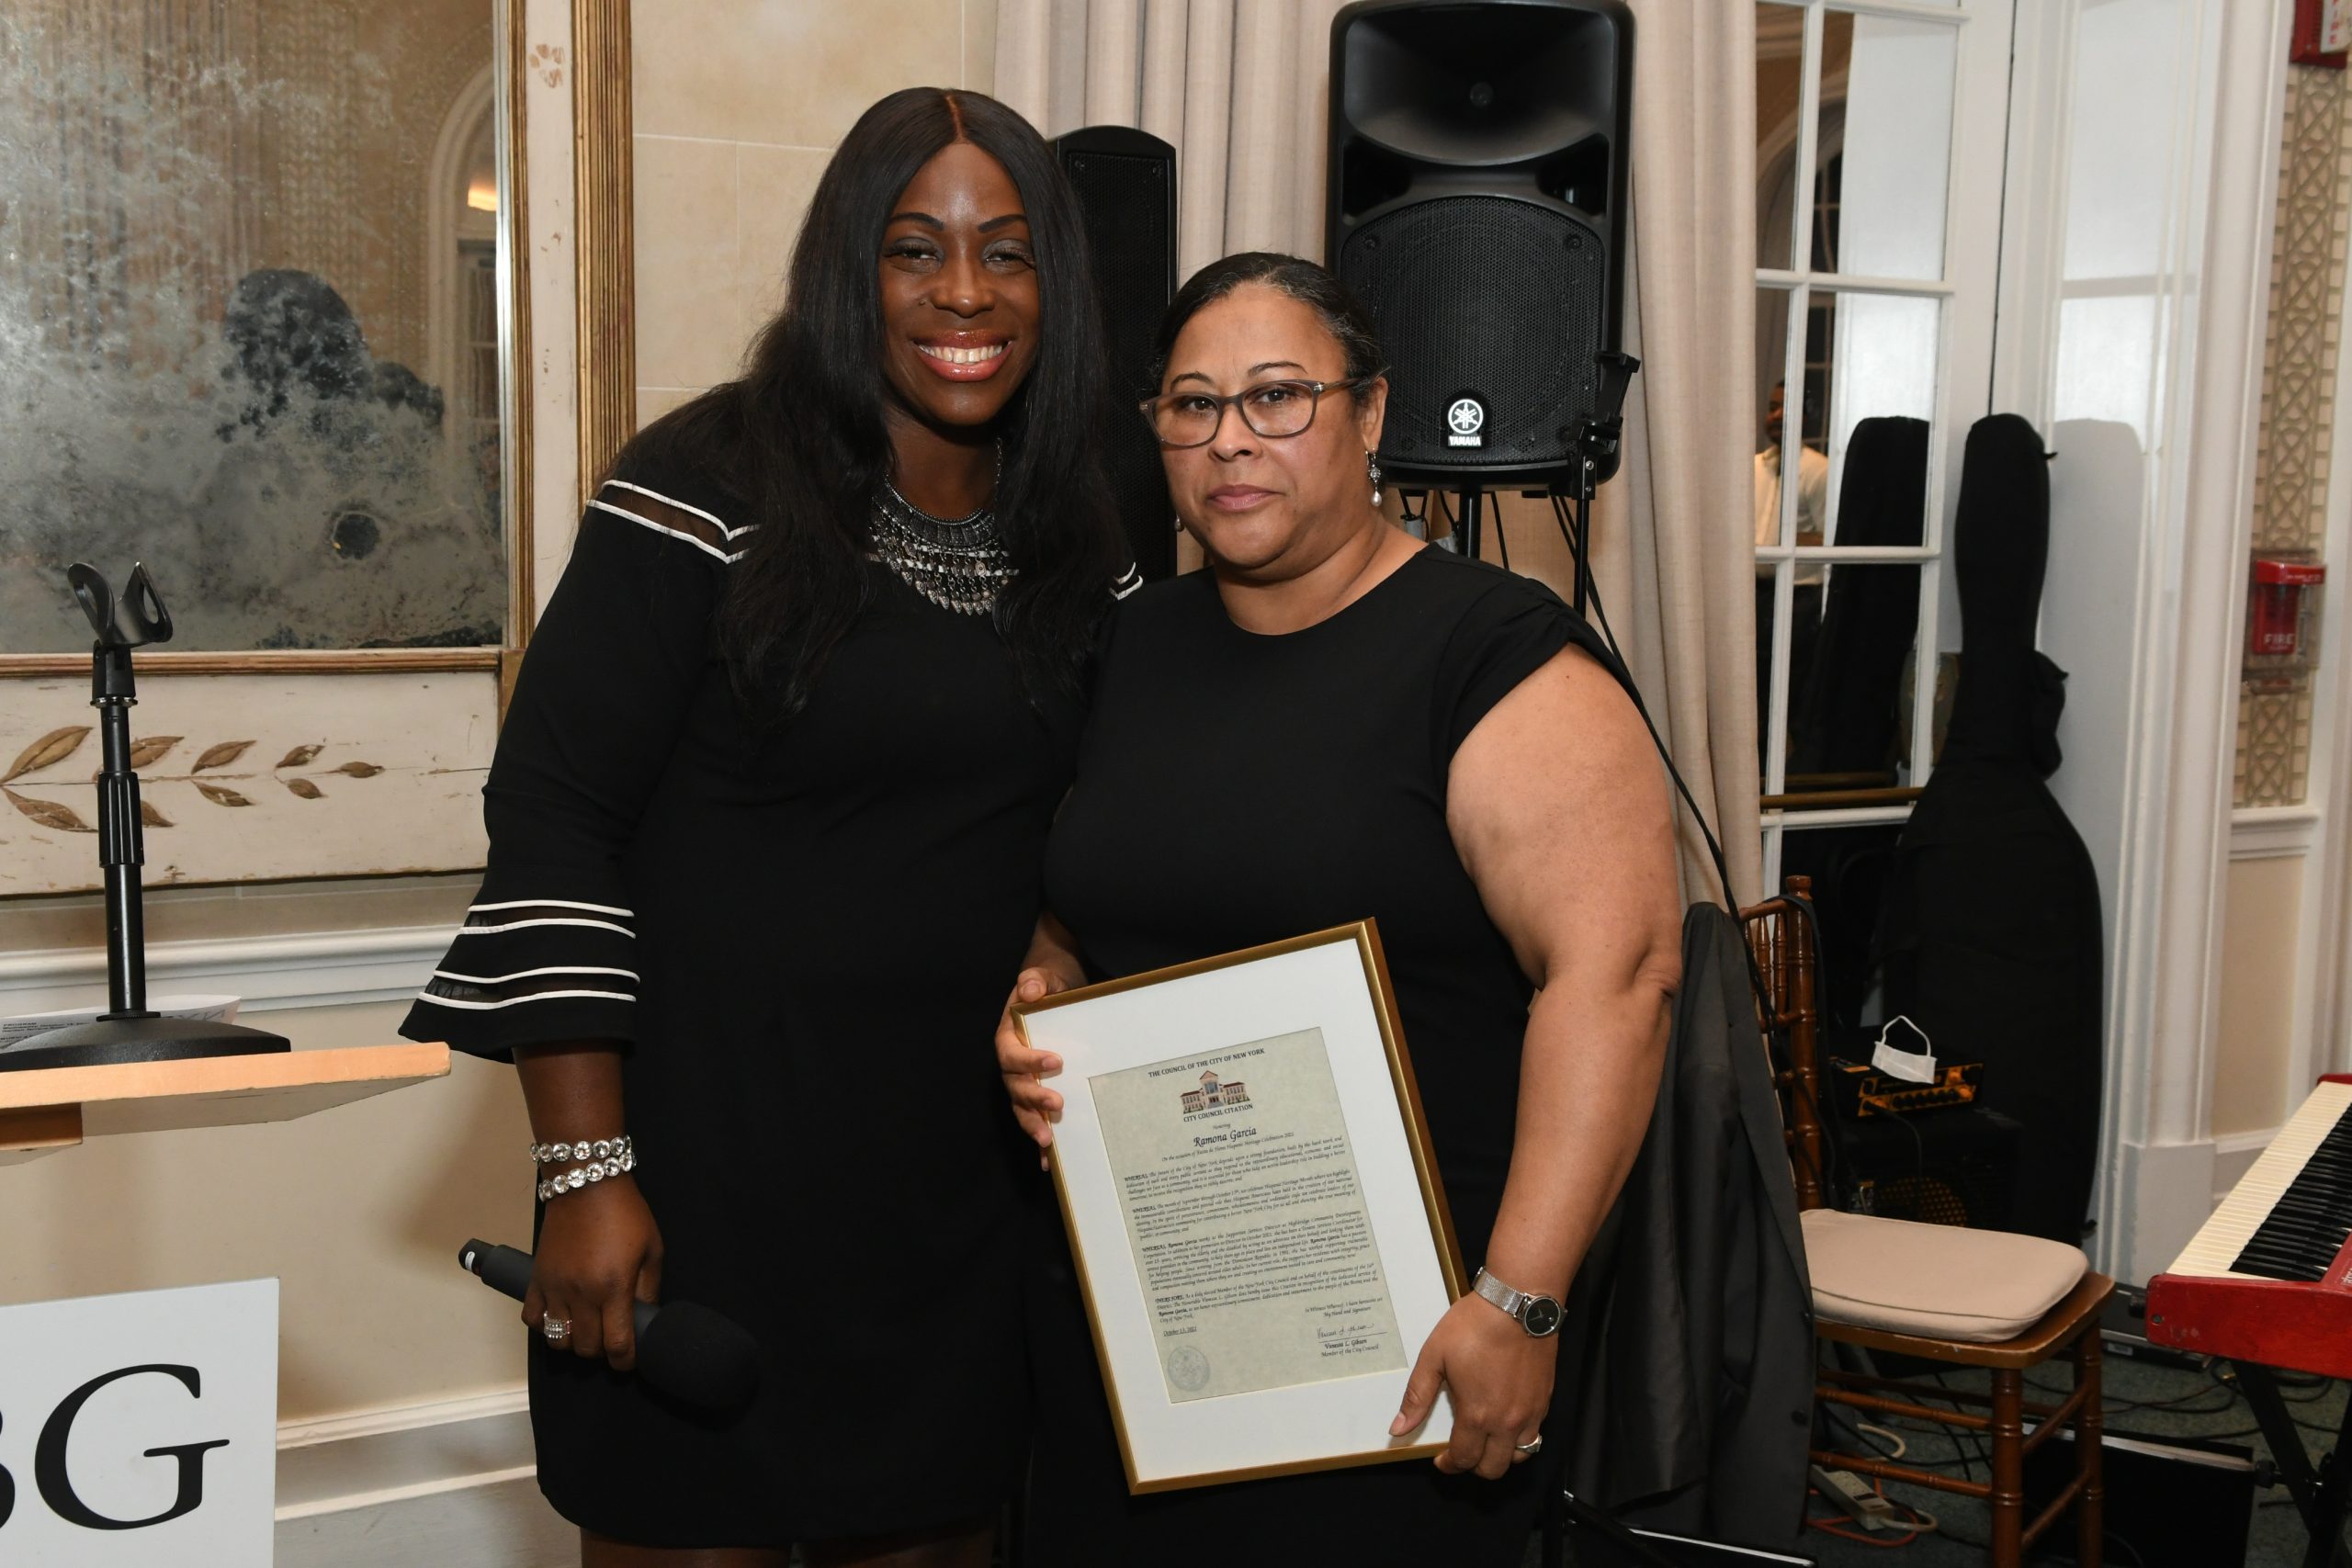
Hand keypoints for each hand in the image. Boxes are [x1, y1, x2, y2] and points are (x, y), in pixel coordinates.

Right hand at [521, 1176, 661, 1369]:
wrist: (587, 1184)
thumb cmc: (625, 1213)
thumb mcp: (652, 1249)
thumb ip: (649, 1289)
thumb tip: (646, 1318)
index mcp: (614, 1287)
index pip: (617, 1345)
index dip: (625, 1360)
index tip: (629, 1359)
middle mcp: (581, 1293)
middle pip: (586, 1348)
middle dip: (602, 1351)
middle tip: (611, 1338)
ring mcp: (555, 1287)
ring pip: (558, 1340)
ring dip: (574, 1342)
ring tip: (587, 1328)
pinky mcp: (537, 1278)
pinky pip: (532, 1319)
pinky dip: (545, 1326)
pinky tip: (561, 1316)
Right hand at [996, 964, 1075, 1166]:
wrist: (1055, 990)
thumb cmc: (1048, 984)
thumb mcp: (1044, 976)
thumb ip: (1035, 981)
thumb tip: (1030, 991)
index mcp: (1009, 1037)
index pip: (1012, 1053)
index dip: (1029, 1059)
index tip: (1056, 1060)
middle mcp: (1012, 1064)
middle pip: (1015, 1086)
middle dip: (1033, 1098)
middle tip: (1057, 1104)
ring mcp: (1024, 1080)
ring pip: (1022, 1107)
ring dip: (1033, 1123)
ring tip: (1048, 1141)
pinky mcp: (1038, 1091)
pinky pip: (1035, 1116)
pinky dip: (1040, 1137)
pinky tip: (1049, 1159)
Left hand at [1389, 1293, 1554, 1478]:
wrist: (1518, 1303)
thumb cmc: (1474, 1326)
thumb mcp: (1434, 1356)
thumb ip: (1417, 1396)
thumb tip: (1398, 1428)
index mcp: (1477, 1415)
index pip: (1463, 1458)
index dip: (1449, 1465)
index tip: (1441, 1461)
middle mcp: (1507, 1422)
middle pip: (1493, 1468)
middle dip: (1474, 1467)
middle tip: (1461, 1452)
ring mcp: (1530, 1413)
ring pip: (1520, 1456)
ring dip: (1501, 1457)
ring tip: (1486, 1441)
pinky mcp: (1545, 1400)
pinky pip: (1536, 1435)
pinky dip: (1520, 1439)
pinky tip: (1507, 1422)